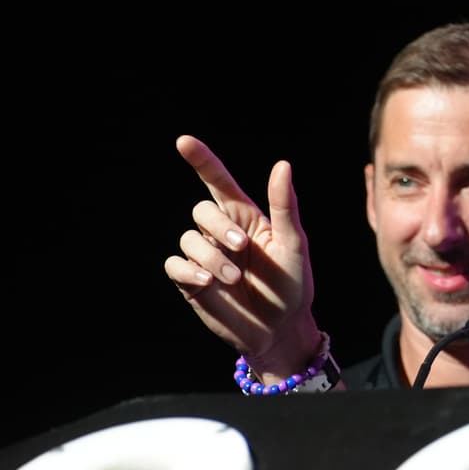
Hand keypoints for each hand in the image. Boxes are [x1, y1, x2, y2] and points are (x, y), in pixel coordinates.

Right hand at [162, 134, 321, 376]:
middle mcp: (221, 233)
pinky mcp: (191, 281)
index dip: (201, 160)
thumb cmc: (292, 285)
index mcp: (246, 218)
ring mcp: (205, 256)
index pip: (218, 182)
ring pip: (187, 239)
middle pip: (201, 210)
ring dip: (211, 256)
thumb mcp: (294, 244)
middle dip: (219, 227)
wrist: (280, 328)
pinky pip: (174, 265)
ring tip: (233, 279)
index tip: (184, 141)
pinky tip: (208, 282)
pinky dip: (188, 271)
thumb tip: (282, 164)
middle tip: (243, 249)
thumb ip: (285, 206)